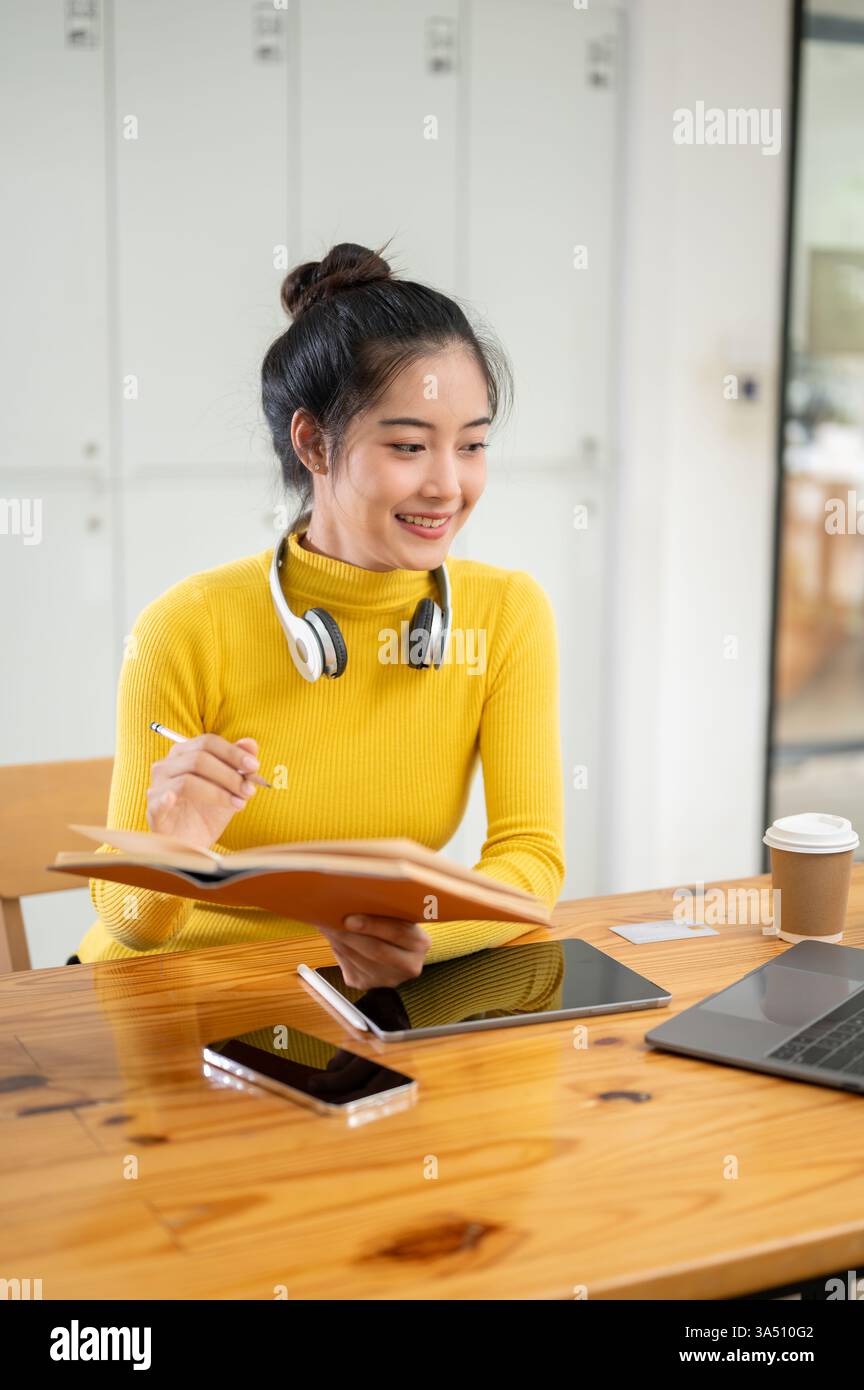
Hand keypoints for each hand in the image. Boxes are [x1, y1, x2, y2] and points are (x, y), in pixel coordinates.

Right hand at [146, 733, 260, 849]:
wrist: (193, 844)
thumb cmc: (208, 812)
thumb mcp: (230, 788)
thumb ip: (240, 765)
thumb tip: (250, 743)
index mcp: (184, 754)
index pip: (208, 742)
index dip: (233, 752)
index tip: (254, 766)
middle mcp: (166, 766)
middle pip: (199, 759)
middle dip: (229, 774)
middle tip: (249, 790)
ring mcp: (157, 788)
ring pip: (187, 780)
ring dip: (218, 792)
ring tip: (238, 804)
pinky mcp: (153, 811)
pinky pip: (159, 801)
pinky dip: (167, 799)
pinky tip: (175, 800)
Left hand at [316, 915, 431, 988]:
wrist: (393, 950)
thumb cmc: (392, 924)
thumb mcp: (398, 916)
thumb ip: (384, 910)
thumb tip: (353, 899)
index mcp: (420, 943)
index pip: (397, 933)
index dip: (372, 925)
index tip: (350, 918)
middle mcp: (409, 965)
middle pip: (376, 950)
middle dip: (350, 935)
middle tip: (330, 921)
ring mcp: (388, 979)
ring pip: (357, 959)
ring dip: (339, 942)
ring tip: (326, 925)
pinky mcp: (367, 985)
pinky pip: (348, 967)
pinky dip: (337, 950)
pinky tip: (333, 938)